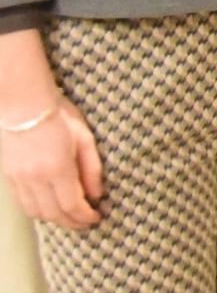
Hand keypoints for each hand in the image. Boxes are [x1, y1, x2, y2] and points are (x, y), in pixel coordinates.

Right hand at [0, 97, 102, 230]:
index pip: (72, 205)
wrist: (22, 104)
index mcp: (58, 168)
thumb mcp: (84, 137)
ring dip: (55, 219)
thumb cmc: (58, 115)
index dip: (85, 217)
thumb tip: (97, 194)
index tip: (96, 218)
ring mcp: (19, 179)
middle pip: (54, 214)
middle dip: (72, 223)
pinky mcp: (9, 177)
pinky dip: (38, 211)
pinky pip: (23, 203)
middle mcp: (36, 179)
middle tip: (86, 223)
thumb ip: (92, 168)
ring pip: (36, 212)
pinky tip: (50, 208)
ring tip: (70, 217)